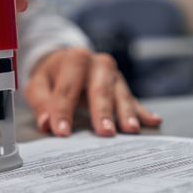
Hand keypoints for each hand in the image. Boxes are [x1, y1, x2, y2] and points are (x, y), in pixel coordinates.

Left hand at [25, 49, 162, 136]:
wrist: (70, 61)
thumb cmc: (53, 76)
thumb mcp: (39, 85)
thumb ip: (41, 103)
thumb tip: (46, 123)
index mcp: (74, 60)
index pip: (67, 89)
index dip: (63, 112)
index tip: (62, 132)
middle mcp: (98, 64)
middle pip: (100, 90)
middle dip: (102, 112)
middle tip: (105, 133)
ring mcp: (114, 75)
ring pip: (120, 95)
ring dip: (126, 114)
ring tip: (130, 130)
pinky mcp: (123, 87)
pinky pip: (134, 101)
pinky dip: (143, 112)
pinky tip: (153, 121)